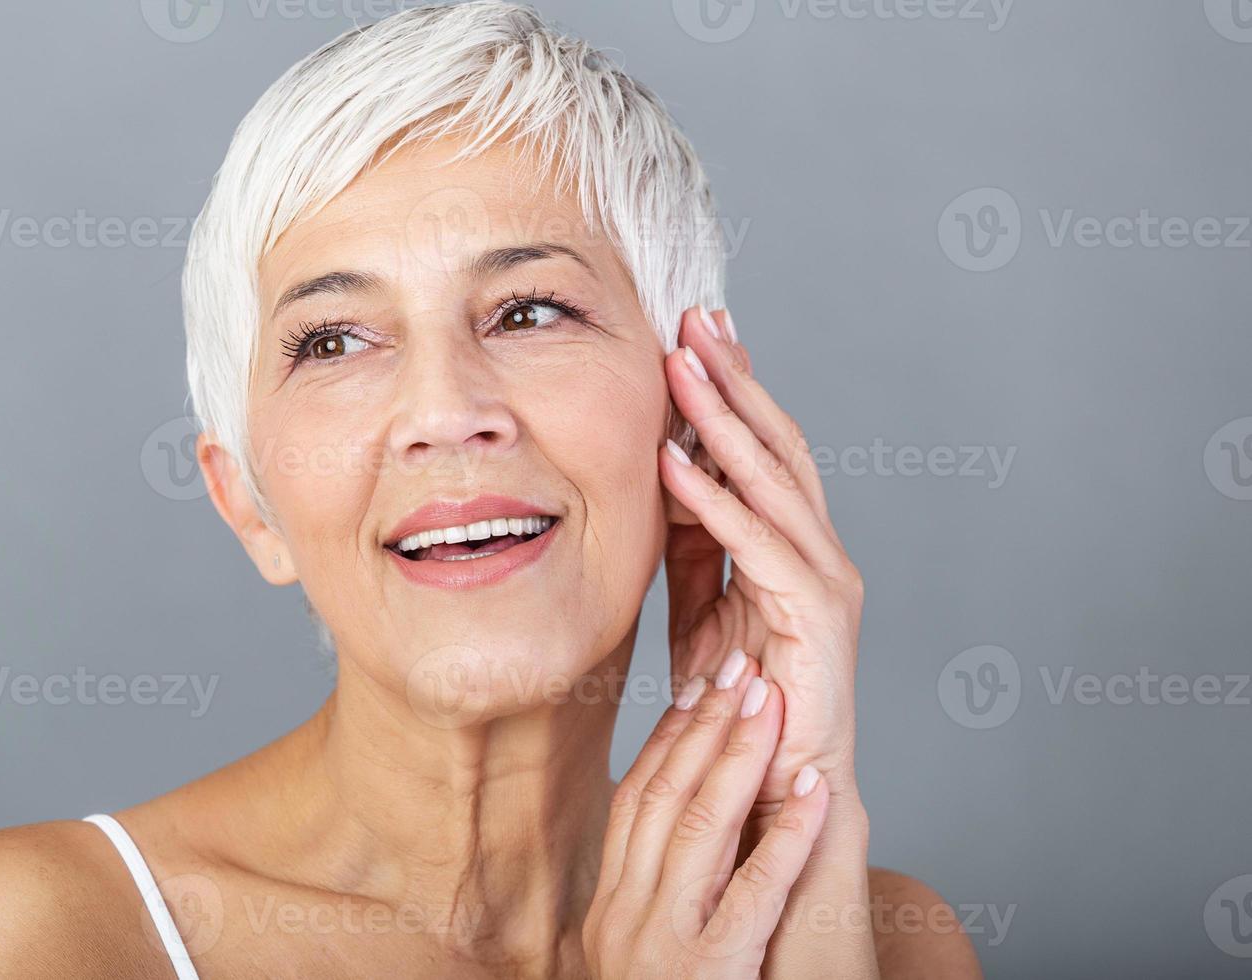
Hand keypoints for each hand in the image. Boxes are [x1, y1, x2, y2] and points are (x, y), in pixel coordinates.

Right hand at [583, 670, 829, 978]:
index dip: (666, 739)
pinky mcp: (711, 969)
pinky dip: (790, 834)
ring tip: (773, 702)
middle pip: (663, 797)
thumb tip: (678, 832)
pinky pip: (757, 888)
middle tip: (739, 670)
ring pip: (702, 826)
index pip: (633, 802)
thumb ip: (654, 900)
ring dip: (742, 755)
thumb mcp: (643, 956)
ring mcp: (664, 943)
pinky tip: (818, 790)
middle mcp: (625, 918)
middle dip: (704, 725)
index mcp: (608, 910)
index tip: (698, 690)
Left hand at [660, 307, 865, 814]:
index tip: (695, 331)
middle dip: (734, 378)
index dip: (733, 387)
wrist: (774, 788)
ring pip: (773, 480)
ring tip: (681, 365)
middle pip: (777, 443)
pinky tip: (672, 462)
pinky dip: (713, 500)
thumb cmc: (739, 703)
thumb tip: (661, 477)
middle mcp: (818, 549)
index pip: (765, 447)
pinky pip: (755, 545)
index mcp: (793, 542)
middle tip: (695, 315)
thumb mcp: (699, 606)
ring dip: (722, 419)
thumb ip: (690, 544)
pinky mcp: (815, 617)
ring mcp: (824, 579)